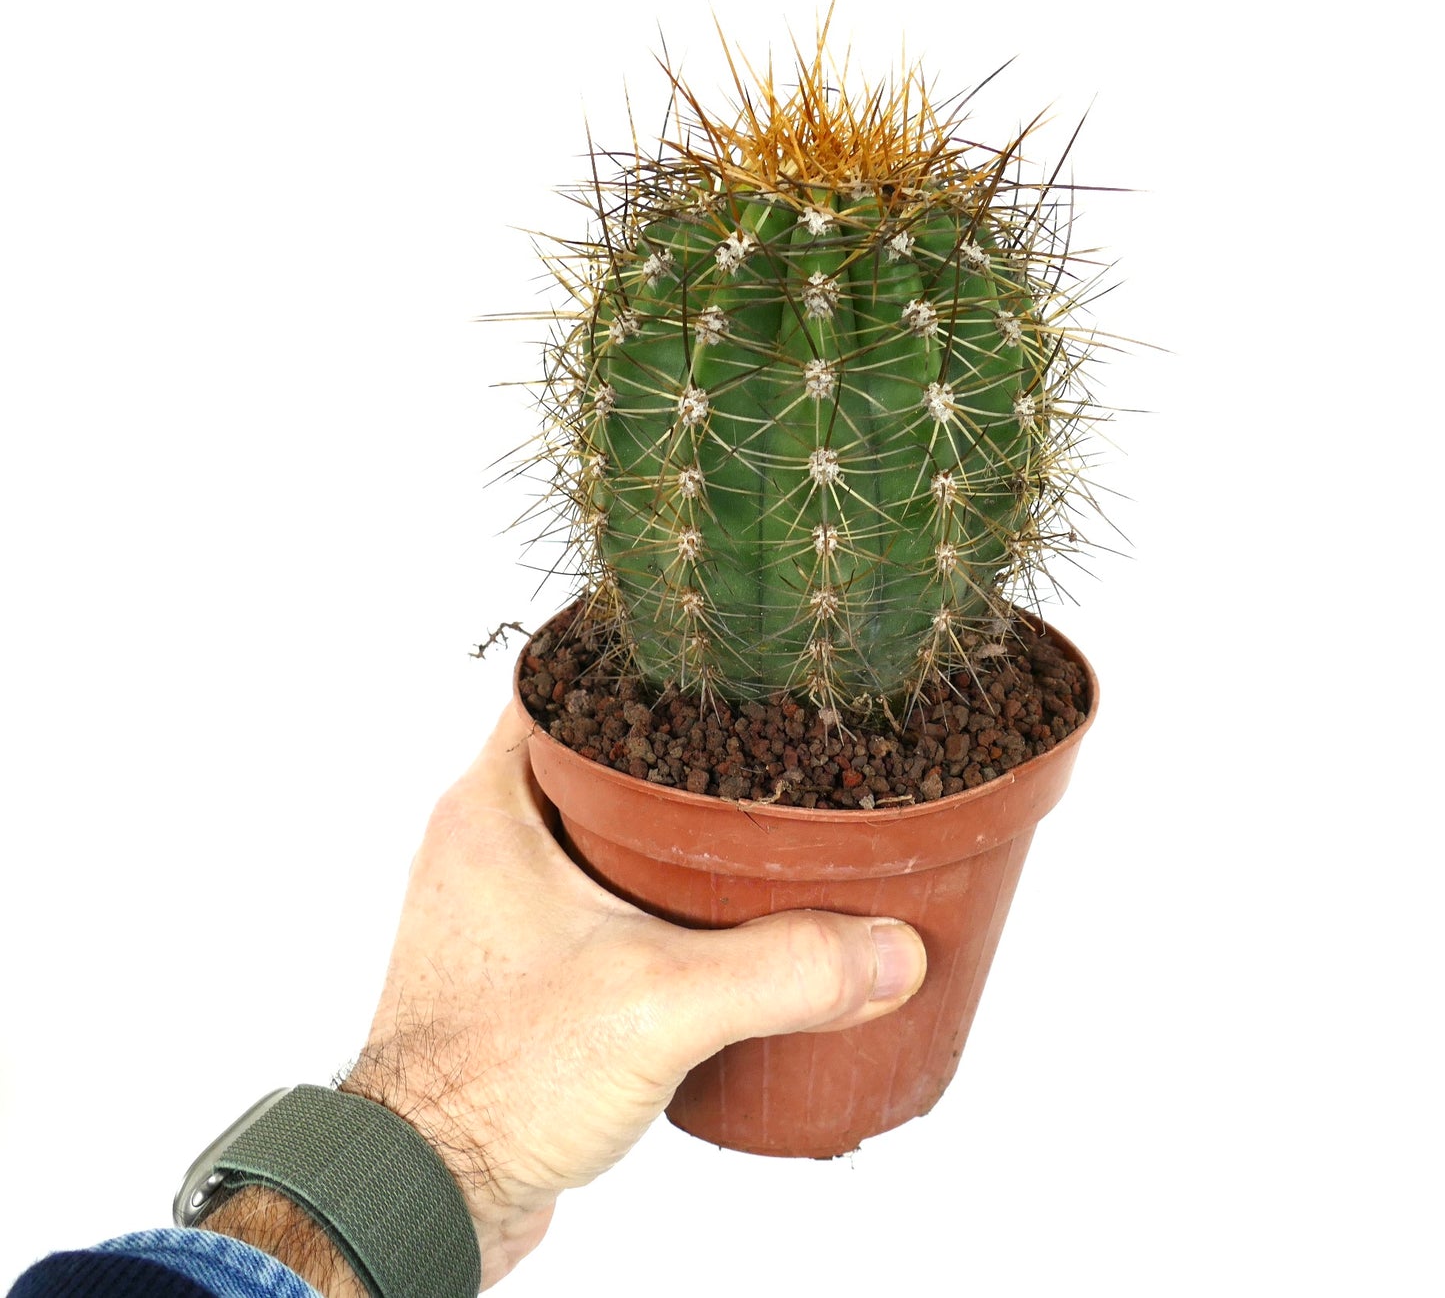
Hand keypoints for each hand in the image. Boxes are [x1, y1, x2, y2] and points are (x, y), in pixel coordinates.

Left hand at [339, 702, 927, 1286]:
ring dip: (668, 839)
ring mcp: (502, 911)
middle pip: (594, 762)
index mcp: (493, 809)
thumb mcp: (657, 1004)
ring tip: (752, 833)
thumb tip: (887, 950)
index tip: (712, 660)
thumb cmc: (490, 1081)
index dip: (639, 661)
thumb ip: (781, 970)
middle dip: (677, 755)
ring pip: (599, 839)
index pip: (563, 685)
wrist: (427, 1194)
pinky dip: (655, 907)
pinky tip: (715, 930)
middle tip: (758, 746)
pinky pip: (599, 909)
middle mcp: (489, 846)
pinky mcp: (524, 974)